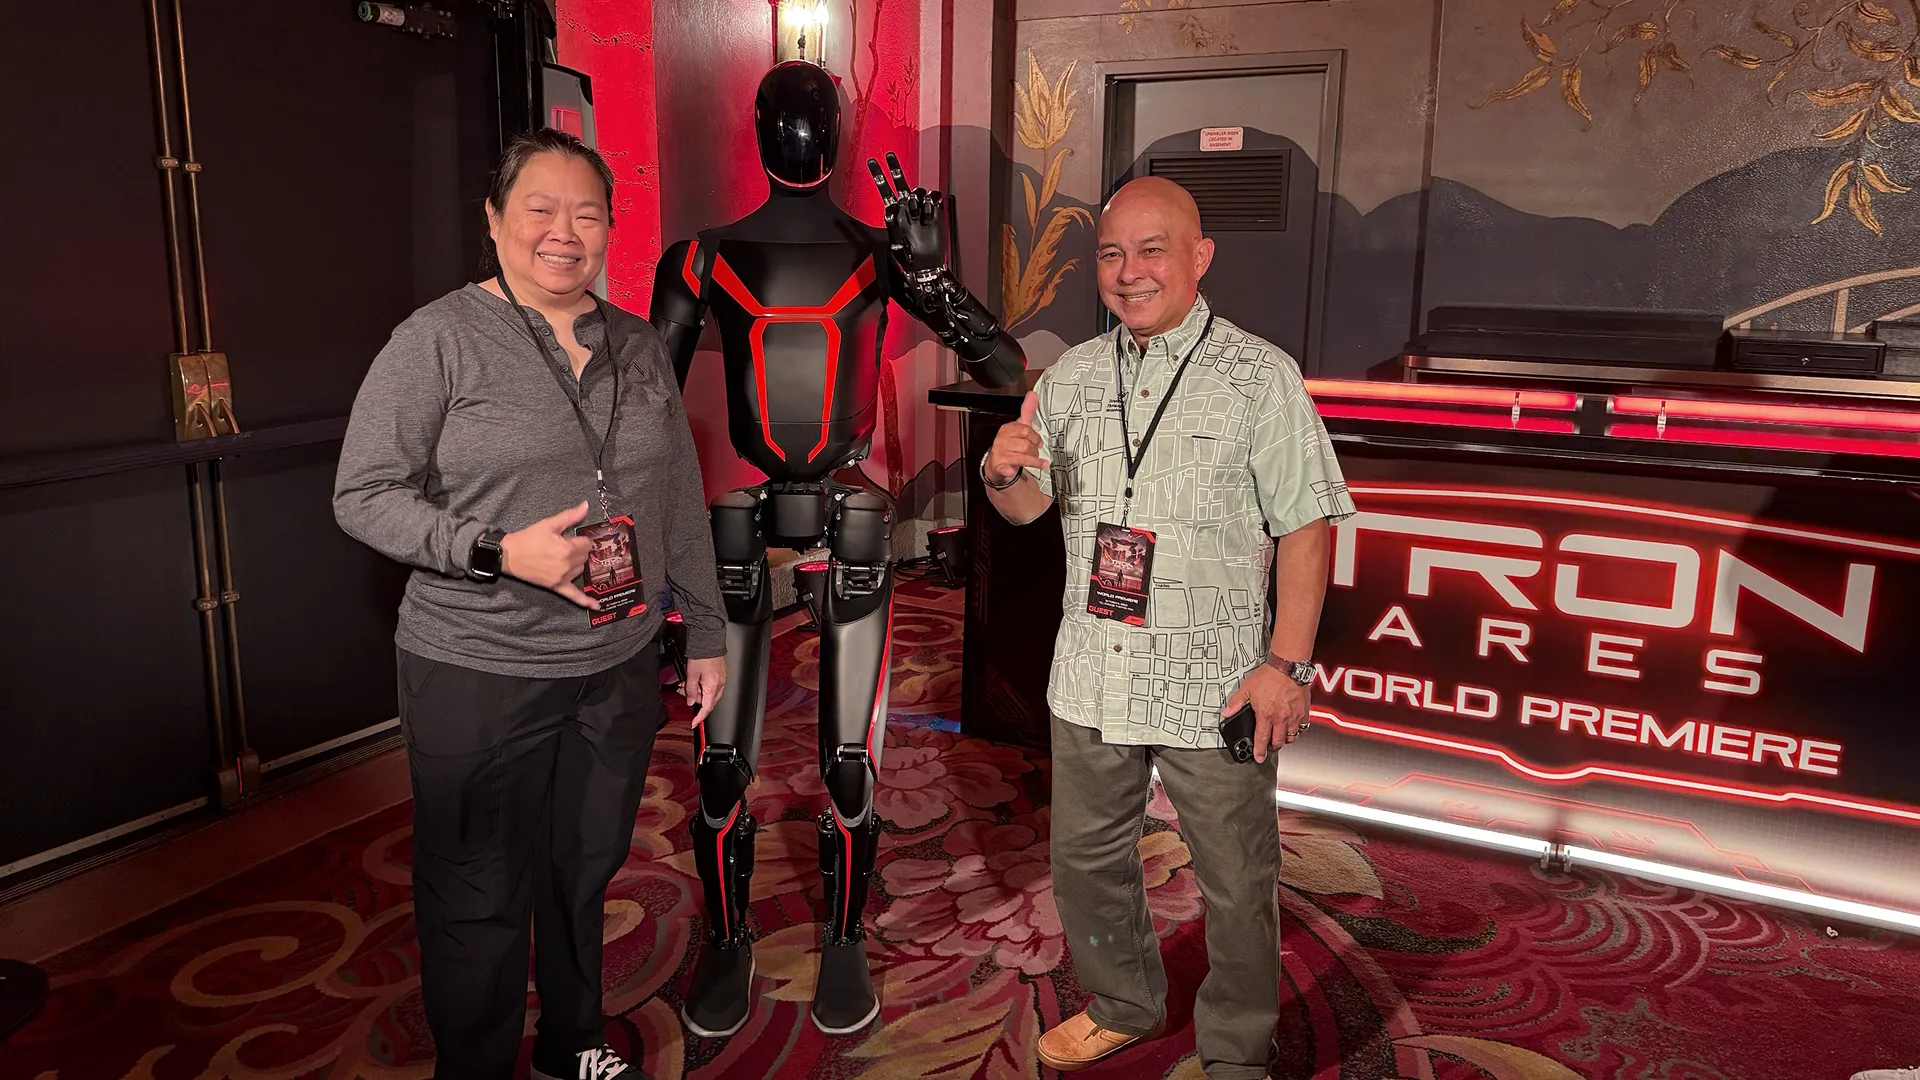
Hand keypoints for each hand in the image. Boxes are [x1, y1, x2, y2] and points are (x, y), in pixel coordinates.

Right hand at [500, 501, 599, 610]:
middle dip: (579, 550)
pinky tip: (597, 606)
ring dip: (577, 563)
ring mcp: (562, 578)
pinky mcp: (556, 587)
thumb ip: (571, 516)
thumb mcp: (549, 524)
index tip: (572, 537)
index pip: (587, 543)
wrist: (509, 555)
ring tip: (564, 557)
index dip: (580, 539)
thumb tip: (586, 505)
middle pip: (585, 556)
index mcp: (567, 549)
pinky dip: (586, 601)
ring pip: (581, 569)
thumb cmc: (528, 538)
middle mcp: (567, 565)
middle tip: (565, 545)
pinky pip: (574, 596)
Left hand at [683, 656, 725, 726]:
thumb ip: (690, 690)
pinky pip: (712, 684)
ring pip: (709, 692)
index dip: (700, 718)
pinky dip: (703, 684)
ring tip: (687, 681)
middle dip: (694, 698)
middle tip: (683, 690)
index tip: (694, 723)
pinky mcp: (721, 673)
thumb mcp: (691, 674)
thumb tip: (690, 700)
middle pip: (707, 700)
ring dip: (697, 690)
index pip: (707, 708)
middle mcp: (720, 684)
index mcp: (712, 686)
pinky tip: (695, 678)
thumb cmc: (701, 655)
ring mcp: (721, 678)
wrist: (708, 641)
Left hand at [868, 151, 946, 275]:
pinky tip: (930, 216)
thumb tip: (890, 209)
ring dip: (918, 202)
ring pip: (918, 191)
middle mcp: (906, 207)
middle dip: (894, 168)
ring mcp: (920, 208)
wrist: (926, 265)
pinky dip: (932, 204)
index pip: (884, 189)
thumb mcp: (894, 242)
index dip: (879, 175)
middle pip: (900, 182)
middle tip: (889, 155)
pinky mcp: (935, 211)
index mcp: (894, 212)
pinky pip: (934, 197)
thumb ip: (892, 223)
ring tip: (920, 219)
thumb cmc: (909, 256)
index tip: (872, 161)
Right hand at [985, 392, 1043, 485]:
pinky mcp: (998, 467)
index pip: (1026, 430)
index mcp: (1007, 429)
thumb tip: (1033, 394)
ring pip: (1022, 457)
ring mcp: (999, 454)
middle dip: (1034, 450)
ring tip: (1037, 462)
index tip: (1039, 442)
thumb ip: (1027, 411)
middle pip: (1026, 445)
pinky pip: (1005, 468)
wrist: (998, 463)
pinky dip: (1008, 471)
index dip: (1035, 437)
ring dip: (1033, 461)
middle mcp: (1001, 440)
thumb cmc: (1011, 444)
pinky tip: (1012, 471)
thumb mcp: (1019, 427)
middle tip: (1036, 452)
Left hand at [1222, 664, 1308, 763]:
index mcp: (1265, 715)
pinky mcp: (1303, 711)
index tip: (1258, 757)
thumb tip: (1226, 712)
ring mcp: (1293, 716)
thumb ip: (1236, 702)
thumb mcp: (1247, 688)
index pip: (1261, 739)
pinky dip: (1297, 730)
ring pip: (1291, 737)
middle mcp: (1280, 718)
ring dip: (1285, 740)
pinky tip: (1293, 727)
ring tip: (1280, 737)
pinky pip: (1302, 727)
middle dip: (1272, 747)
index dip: (1259, 751)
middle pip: (1278, 741)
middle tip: (1269, 746)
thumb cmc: (1269, 676)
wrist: (1288, 667)